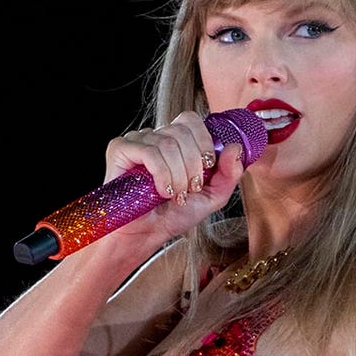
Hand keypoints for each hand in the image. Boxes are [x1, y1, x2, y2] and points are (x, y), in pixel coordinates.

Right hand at [104, 111, 245, 238]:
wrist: (146, 235)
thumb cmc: (174, 215)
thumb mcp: (212, 197)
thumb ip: (229, 174)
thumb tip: (235, 148)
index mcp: (176, 141)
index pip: (191, 120)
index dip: (204, 141)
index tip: (207, 168)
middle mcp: (156, 136)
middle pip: (182, 130)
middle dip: (193, 164)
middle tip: (190, 188)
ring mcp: (137, 140)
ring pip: (168, 143)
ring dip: (178, 174)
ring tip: (175, 195)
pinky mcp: (120, 149)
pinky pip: (149, 151)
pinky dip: (162, 173)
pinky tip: (162, 191)